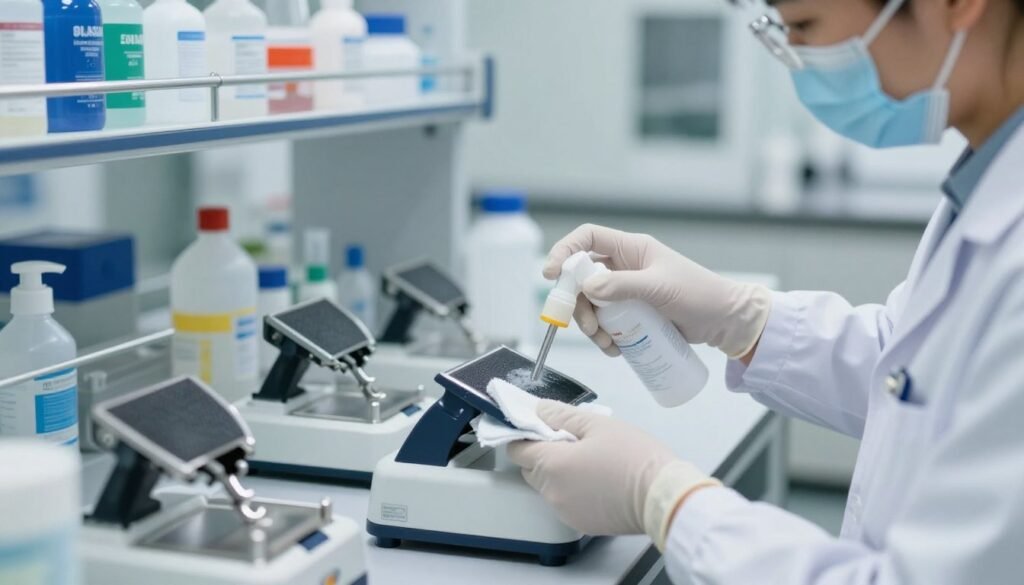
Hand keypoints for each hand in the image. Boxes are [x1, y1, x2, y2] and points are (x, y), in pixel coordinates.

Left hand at [506, 400, 720, 544]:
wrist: (664, 497)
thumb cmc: (635, 457)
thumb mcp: (598, 425)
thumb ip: (562, 416)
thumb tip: (539, 410)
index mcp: (552, 465)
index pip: (517, 450)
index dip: (524, 435)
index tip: (537, 426)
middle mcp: (552, 493)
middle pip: (531, 469)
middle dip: (542, 453)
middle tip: (570, 439)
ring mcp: (565, 512)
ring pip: (547, 487)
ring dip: (557, 473)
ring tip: (588, 459)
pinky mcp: (581, 524)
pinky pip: (564, 502)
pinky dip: (572, 490)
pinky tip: (596, 480)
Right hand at [544, 224, 771, 358]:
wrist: (725, 321)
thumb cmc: (699, 295)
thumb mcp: (659, 288)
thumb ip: (622, 286)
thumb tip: (587, 287)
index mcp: (631, 249)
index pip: (587, 238)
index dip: (565, 251)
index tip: (551, 274)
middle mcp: (625, 267)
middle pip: (582, 278)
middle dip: (578, 304)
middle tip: (587, 326)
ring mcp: (627, 291)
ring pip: (591, 305)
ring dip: (591, 326)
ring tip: (607, 343)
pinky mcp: (633, 314)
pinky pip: (606, 323)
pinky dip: (605, 337)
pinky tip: (616, 349)